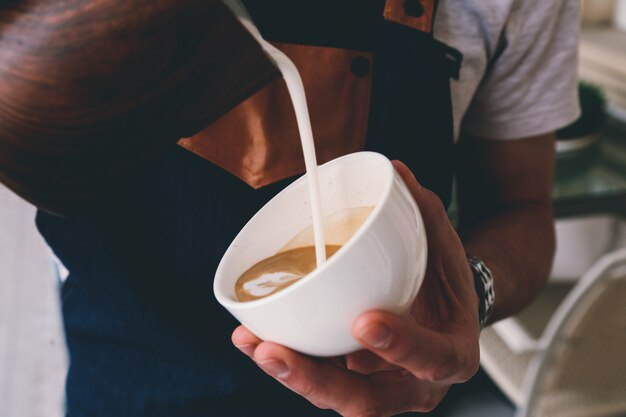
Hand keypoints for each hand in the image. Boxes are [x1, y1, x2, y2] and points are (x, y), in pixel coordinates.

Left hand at [232, 161, 480, 416]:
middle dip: (317, 380)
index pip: (433, 360)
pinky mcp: (352, 382)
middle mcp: (414, 385)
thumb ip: (425, 217)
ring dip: (291, 374)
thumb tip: (396, 170)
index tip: (364, 321)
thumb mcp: (448, 253)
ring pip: (334, 396)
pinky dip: (286, 362)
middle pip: (367, 401)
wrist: (444, 317)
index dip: (401, 347)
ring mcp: (380, 388)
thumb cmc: (446, 287)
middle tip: (275, 351)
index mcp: (451, 354)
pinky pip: (319, 379)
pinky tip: (252, 339)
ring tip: (253, 342)